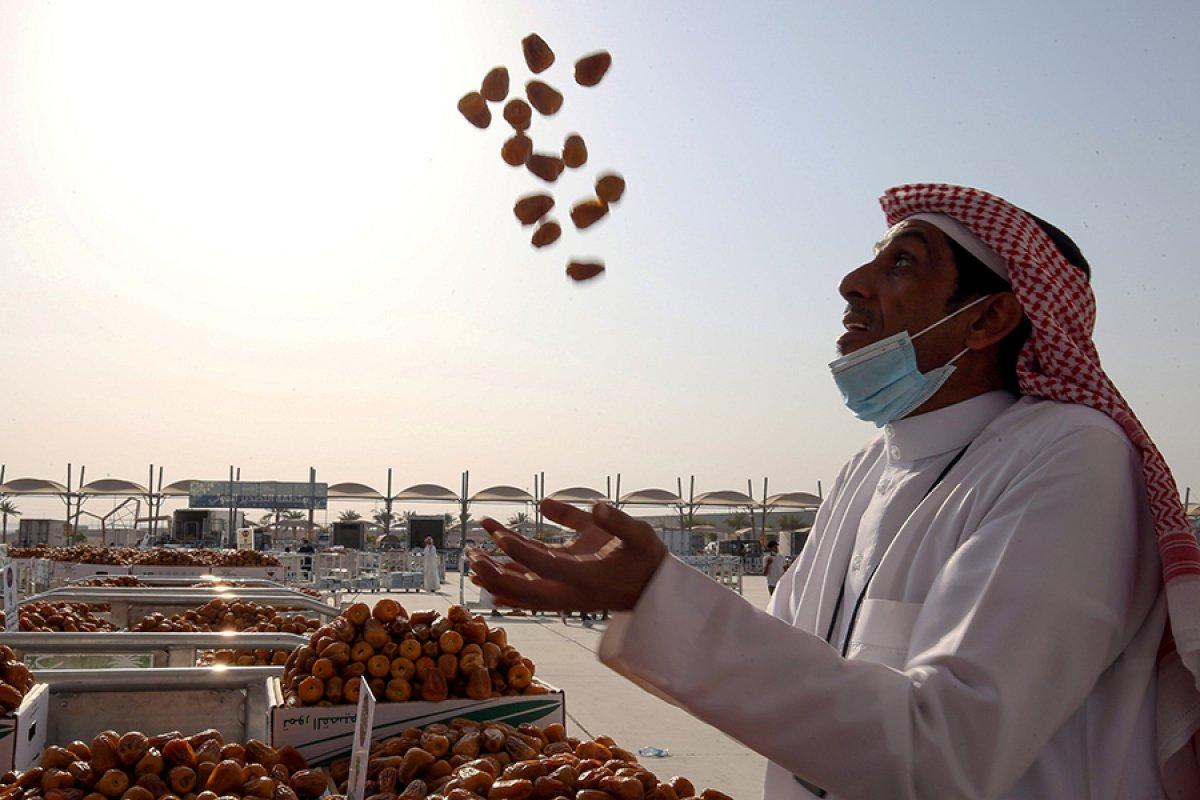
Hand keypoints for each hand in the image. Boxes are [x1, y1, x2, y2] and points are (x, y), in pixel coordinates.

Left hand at [467, 498, 666, 610]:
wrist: (654, 588)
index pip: (547, 565)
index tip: (498, 534)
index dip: (521, 550)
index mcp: (588, 577)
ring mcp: (566, 592)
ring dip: (498, 574)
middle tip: (471, 557)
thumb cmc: (647, 558)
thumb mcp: (640, 535)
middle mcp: (572, 591)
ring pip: (525, 588)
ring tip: (471, 556)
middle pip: (526, 589)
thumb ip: (617, 521)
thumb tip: (596, 505)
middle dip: (496, 574)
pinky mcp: (563, 585)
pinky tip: (487, 567)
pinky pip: (531, 583)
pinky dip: (509, 576)